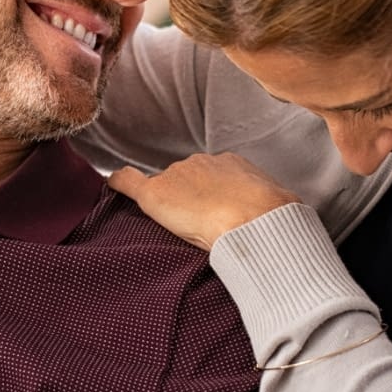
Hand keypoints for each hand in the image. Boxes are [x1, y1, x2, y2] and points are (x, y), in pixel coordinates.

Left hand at [107, 153, 301, 250]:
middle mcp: (202, 162)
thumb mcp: (278, 206)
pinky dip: (119, 182)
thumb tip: (281, 222)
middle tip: (200, 226)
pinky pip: (130, 181)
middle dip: (190, 199)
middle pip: (187, 180)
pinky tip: (110, 185)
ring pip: (166, 187)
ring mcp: (177, 175)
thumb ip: (267, 207)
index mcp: (232, 164)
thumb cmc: (272, 219)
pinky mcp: (156, 193)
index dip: (211, 197)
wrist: (254, 219)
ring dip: (170, 205)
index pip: (213, 177)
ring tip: (180, 229)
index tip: (215, 213)